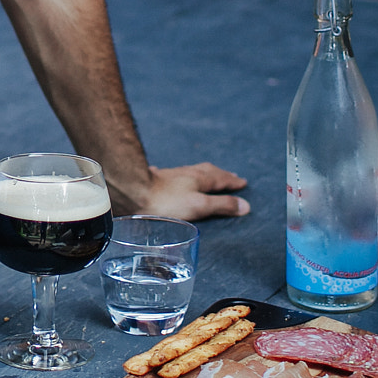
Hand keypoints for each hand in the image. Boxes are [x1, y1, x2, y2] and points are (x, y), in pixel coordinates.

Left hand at [116, 162, 249, 220]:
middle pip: (207, 172)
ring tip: (206, 178)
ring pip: (190, 173)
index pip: (220, 179)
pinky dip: (182, 179)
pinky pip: (174, 177)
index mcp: (198, 179)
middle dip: (220, 175)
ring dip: (202, 176)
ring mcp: (169, 176)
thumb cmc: (165, 202)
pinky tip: (174, 181)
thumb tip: (244, 205)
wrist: (132, 192)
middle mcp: (185, 174)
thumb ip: (221, 205)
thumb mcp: (199, 205)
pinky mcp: (155, 182)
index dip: (232, 182)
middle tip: (229, 176)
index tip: (242, 183)